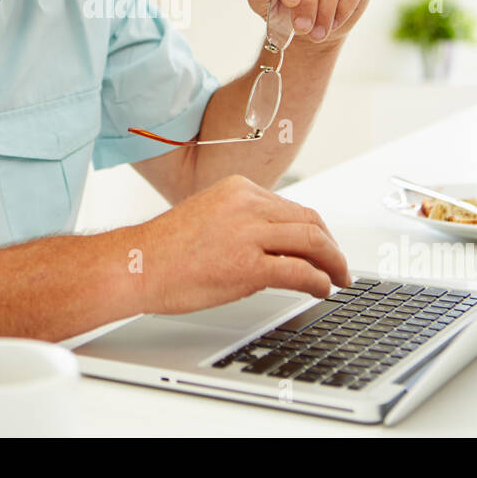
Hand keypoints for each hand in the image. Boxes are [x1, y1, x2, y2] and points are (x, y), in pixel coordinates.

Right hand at [131, 174, 349, 314]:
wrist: (136, 265)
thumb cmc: (165, 249)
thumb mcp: (210, 216)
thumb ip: (243, 222)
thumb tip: (277, 245)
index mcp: (238, 188)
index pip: (292, 207)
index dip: (316, 229)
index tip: (323, 245)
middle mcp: (246, 204)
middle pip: (309, 221)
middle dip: (331, 246)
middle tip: (340, 265)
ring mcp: (248, 233)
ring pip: (311, 241)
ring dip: (333, 263)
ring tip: (338, 278)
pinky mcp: (247, 265)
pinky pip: (299, 271)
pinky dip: (319, 280)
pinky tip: (322, 289)